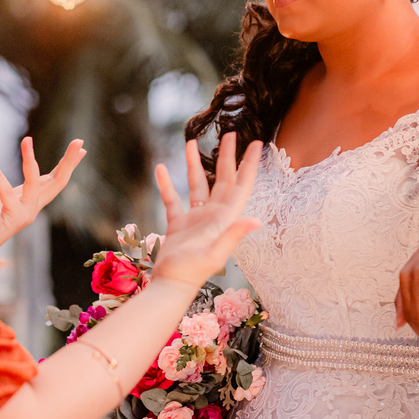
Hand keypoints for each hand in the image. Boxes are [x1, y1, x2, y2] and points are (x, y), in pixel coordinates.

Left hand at [0, 137, 85, 252]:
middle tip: (79, 141)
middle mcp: (31, 206)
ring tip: (26, 139)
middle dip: (69, 162)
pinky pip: (8, 194)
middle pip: (57, 182)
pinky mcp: (14, 219)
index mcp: (27, 199)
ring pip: (38, 184)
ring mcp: (25, 213)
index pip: (52, 179)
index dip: (67, 164)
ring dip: (31, 160)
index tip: (81, 147)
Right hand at [152, 133, 262, 288]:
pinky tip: (160, 169)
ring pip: (197, 185)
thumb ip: (234, 234)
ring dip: (194, 164)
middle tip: (229, 133)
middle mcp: (213, 215)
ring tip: (191, 142)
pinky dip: (167, 184)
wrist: (171, 285)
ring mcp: (195, 219)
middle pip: (222, 179)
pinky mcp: (178, 224)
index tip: (257, 143)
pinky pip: (173, 199)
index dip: (250, 164)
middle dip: (226, 156)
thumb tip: (256, 220)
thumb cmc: (192, 271)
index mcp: (225, 218)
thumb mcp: (215, 252)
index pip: (241, 185)